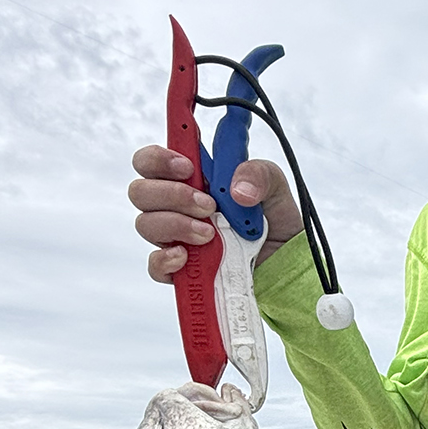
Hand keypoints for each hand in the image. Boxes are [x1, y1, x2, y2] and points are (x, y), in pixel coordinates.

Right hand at [129, 150, 302, 283]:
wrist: (286, 266)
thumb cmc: (275, 223)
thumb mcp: (275, 188)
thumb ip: (259, 173)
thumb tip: (237, 190)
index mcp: (193, 180)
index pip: (153, 161)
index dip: (158, 159)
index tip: (187, 167)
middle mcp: (178, 207)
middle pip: (140, 191)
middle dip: (171, 195)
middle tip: (208, 205)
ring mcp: (177, 238)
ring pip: (145, 224)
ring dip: (176, 225)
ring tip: (210, 234)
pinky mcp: (182, 270)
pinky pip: (155, 265)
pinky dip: (166, 260)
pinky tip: (187, 257)